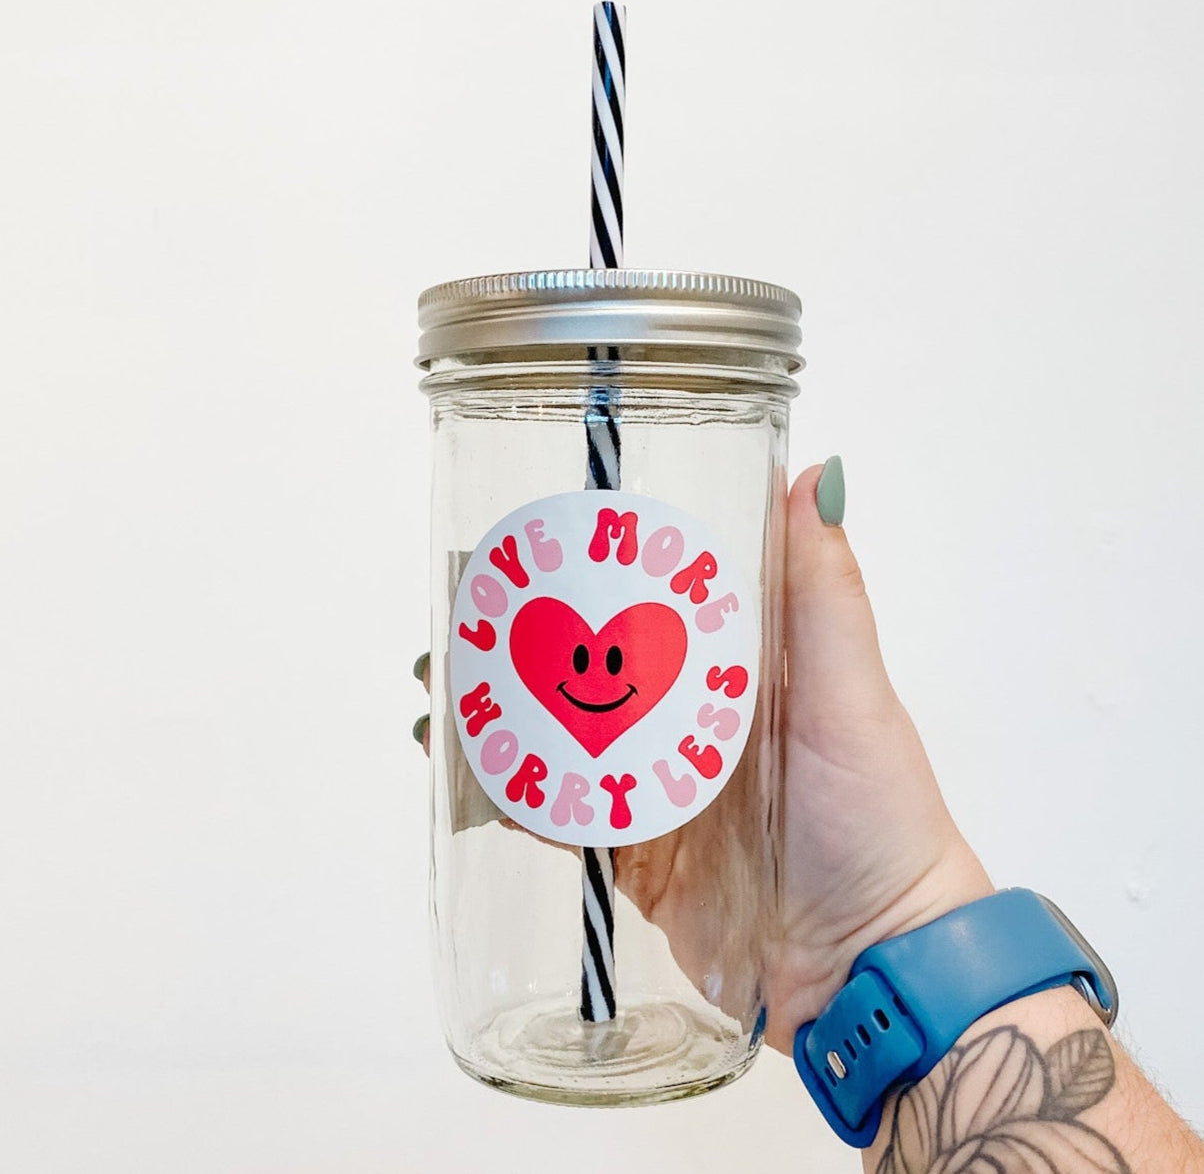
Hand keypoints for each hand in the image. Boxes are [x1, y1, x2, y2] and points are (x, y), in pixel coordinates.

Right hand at [414, 458, 991, 1052]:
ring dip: (504, 718)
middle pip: (592, 668)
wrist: (871, 965)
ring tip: (439, 696)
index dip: (593, 571)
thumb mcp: (850, 694)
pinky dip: (517, 798)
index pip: (653, 602)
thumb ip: (826, 594)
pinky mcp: (637, 856)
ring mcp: (658, 788)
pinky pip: (565, 818)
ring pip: (566, 740)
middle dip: (525, 645)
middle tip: (461, 623)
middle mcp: (691, 720)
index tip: (529, 544)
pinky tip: (468, 777)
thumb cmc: (877, 818)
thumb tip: (817, 471)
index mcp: (738, 669)